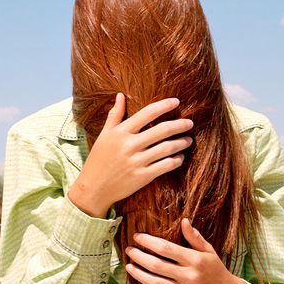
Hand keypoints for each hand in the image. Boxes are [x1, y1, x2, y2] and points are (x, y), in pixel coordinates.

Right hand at [68, 92, 195, 216]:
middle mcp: (130, 145)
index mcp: (121, 132)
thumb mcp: (104, 135)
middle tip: (190, 123)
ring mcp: (137, 162)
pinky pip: (165, 166)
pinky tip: (180, 157)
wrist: (93, 188)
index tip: (177, 102)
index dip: (165, 106)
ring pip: (167, 148)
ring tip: (188, 140)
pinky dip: (176, 160)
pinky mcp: (142, 177)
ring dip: (181, 143)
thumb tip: (120, 95)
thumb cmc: (98, 160)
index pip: (148, 113)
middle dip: (180, 125)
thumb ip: (114, 115)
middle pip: (162, 130)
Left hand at [124, 216, 250, 283]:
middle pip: (157, 265)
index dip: (148, 242)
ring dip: (138, 274)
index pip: (166, 248)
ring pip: (155, 283)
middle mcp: (190, 276)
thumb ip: (194, 238)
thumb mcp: (209, 252)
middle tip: (129, 251)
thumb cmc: (216, 271)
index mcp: (195, 260)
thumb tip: (183, 221)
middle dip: (139, 256)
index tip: (137, 237)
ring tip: (129, 266)